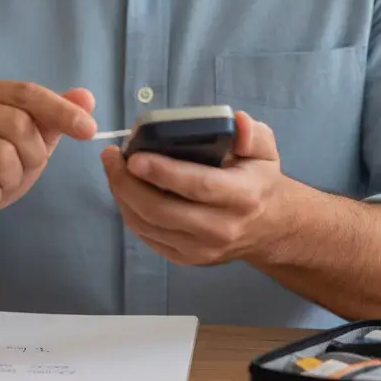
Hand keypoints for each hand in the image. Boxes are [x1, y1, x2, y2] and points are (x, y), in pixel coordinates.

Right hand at [0, 78, 96, 245]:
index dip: (61, 110)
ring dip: (11, 179)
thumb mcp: (25, 142)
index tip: (90, 130)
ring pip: (2, 156)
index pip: (26, 92)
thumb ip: (52, 118)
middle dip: (32, 155)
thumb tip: (86, 97)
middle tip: (20, 170)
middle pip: (18, 124)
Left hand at [100, 110, 289, 266]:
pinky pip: (148, 237)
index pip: (198, 186)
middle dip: (128, 183)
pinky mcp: (187, 259)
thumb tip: (237, 121)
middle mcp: (221, 228)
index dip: (163, 172)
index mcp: (242, 196)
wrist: (269, 227)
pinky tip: (124, 189)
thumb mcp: (264, 150)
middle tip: (111, 156)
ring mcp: (202, 249)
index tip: (134, 157)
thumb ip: (252, 133)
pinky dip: (130, 212)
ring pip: (149, 226)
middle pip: (163, 211)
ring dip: (123, 196)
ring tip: (113, 168)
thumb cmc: (259, 179)